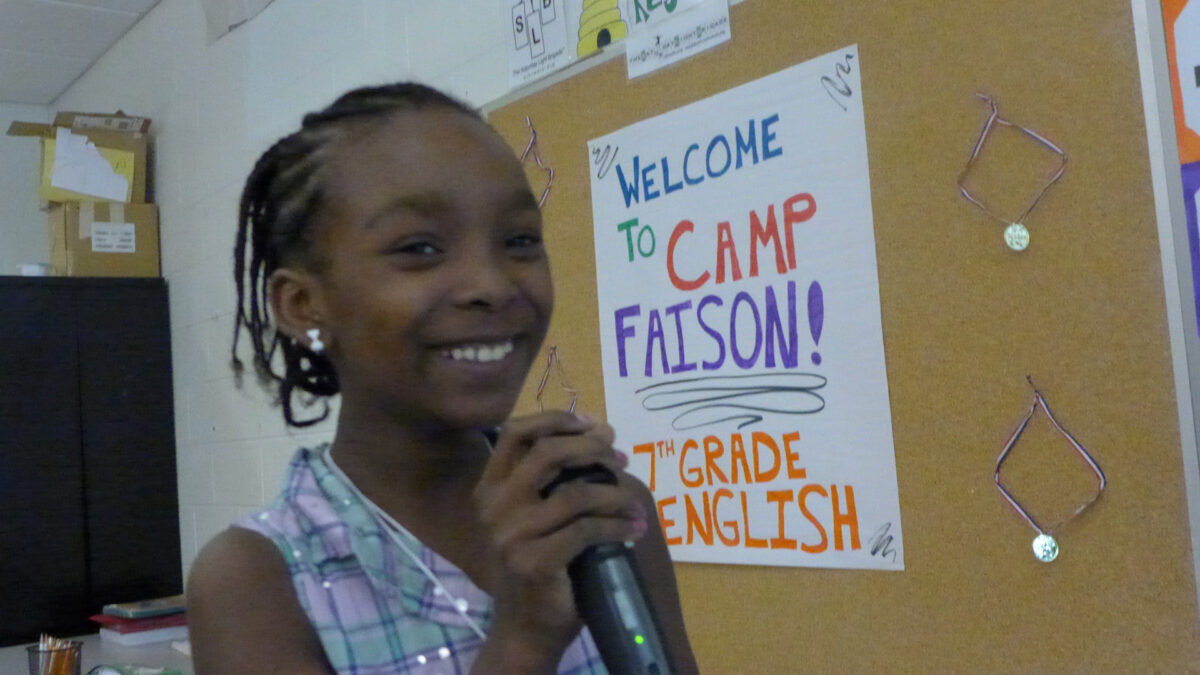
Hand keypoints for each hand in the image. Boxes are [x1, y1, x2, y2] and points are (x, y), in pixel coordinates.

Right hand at [472, 411, 647, 668]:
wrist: (526, 625)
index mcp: (489, 488)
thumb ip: (556, 476)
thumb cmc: (536, 563)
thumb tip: (603, 431)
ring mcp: (510, 535)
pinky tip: (633, 529)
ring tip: (633, 501)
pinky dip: (617, 526)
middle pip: (546, 453)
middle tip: (620, 456)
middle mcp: (493, 506)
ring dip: (613, 493)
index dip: (556, 419)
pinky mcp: (534, 561)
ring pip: (574, 494)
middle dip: (591, 448)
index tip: (593, 424)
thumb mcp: (537, 513)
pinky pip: (586, 530)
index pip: (515, 432)